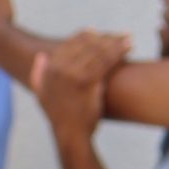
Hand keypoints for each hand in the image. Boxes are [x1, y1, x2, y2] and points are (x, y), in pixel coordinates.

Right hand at [32, 29, 128, 143]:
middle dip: (106, 37)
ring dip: (116, 42)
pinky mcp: (88, 82)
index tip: (99, 32)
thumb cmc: (59, 116)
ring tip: (129, 38)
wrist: (70, 135)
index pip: (71, 42)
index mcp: (50, 67)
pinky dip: (119, 51)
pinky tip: (129, 47)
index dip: (87, 35)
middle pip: (88, 44)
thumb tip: (42, 56)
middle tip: (121, 35)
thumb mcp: (41, 95)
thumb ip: (39, 75)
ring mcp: (73, 74)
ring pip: (99, 51)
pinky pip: (106, 61)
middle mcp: (59, 67)